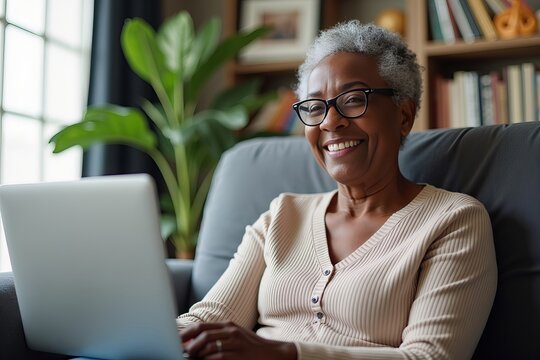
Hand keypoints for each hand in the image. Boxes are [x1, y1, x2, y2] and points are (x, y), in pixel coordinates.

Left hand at [180, 321, 296, 359]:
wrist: (274, 353)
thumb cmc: (252, 347)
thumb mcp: (236, 336)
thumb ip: (218, 336)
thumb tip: (195, 342)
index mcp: (228, 325)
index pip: (202, 327)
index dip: (186, 334)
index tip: (176, 341)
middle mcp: (231, 332)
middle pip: (203, 336)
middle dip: (190, 346)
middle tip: (184, 354)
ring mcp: (236, 344)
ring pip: (208, 348)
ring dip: (198, 355)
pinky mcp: (240, 356)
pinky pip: (218, 358)